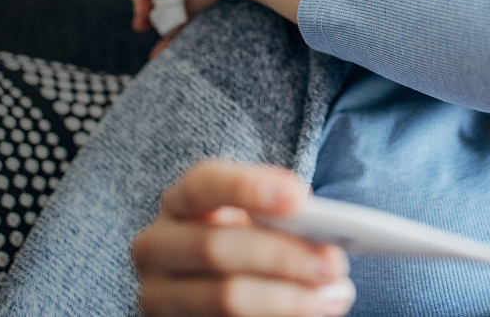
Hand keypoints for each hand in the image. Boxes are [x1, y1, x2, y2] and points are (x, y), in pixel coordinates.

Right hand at [132, 160, 354, 316]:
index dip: (247, 188)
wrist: (210, 291)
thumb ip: (277, 222)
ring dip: (288, 299)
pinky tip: (312, 313)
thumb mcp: (253, 226)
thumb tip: (324, 243)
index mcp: (178, 204)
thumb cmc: (244, 248)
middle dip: (281, 256)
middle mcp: (156, 246)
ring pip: (225, 298)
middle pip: (215, 247)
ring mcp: (159, 295)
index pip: (202, 185)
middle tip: (333, 263)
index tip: (299, 198)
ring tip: (334, 296)